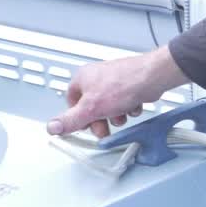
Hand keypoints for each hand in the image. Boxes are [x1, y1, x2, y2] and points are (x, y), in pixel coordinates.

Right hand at [47, 46, 189, 137]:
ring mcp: (114, 81)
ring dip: (116, 115)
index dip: (78, 117)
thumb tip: (52, 127)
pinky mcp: (129, 86)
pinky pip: (125, 102)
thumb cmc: (124, 84)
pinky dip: (128, 108)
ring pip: (110, 106)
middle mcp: (97, 78)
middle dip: (99, 120)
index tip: (85, 127)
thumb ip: (71, 119)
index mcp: (82, 79)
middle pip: (92, 106)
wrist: (153, 77)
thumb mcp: (91, 108)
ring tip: (121, 115)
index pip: (71, 102)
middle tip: (104, 129)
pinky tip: (133, 106)